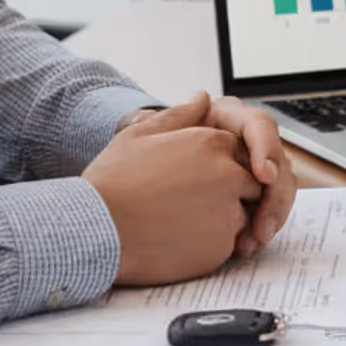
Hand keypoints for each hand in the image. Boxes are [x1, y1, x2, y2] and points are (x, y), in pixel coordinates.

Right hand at [83, 95, 264, 286]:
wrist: (95, 230)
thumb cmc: (112, 182)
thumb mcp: (139, 135)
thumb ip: (179, 115)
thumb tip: (202, 98)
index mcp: (210, 142)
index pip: (241, 150)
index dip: (219, 165)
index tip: (195, 177)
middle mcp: (227, 174)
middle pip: (249, 183)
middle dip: (229, 192)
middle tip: (188, 202)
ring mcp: (226, 212)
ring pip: (242, 215)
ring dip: (222, 219)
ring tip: (179, 221)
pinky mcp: (220, 247)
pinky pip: (229, 244)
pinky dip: (211, 244)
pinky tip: (178, 240)